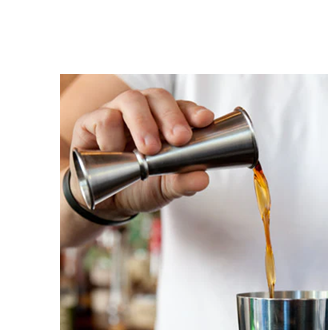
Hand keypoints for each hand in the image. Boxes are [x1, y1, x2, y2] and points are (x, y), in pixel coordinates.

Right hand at [70, 89, 214, 215]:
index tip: (205, 120)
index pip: (183, 108)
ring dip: (143, 124)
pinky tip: (115, 155)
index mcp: (165, 123)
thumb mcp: (164, 189)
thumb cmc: (138, 187)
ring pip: (131, 100)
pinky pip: (104, 119)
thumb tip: (202, 179)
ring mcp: (116, 113)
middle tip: (179, 138)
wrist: (104, 203)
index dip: (194, 112)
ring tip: (149, 150)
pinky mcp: (91, 122)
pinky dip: (112, 138)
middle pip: (158, 97)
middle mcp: (143, 112)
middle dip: (171, 116)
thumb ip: (183, 183)